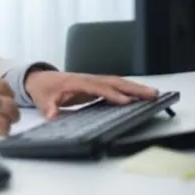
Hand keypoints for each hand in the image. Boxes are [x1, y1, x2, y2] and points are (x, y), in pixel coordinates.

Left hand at [25, 71, 158, 118]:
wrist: (40, 79)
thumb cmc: (43, 89)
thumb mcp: (42, 100)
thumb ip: (48, 108)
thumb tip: (52, 115)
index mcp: (76, 82)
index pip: (97, 88)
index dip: (112, 94)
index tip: (126, 101)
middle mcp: (88, 79)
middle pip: (113, 82)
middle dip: (133, 88)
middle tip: (151, 94)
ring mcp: (93, 81)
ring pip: (117, 82)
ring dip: (135, 88)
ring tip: (154, 94)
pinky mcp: (96, 85)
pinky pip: (115, 86)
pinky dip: (129, 90)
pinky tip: (141, 96)